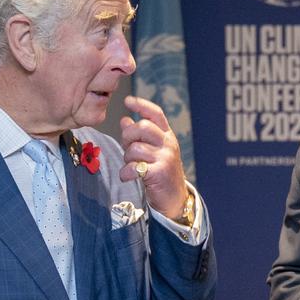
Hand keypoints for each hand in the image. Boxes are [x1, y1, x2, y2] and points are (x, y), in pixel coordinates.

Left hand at [120, 96, 187, 219]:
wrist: (174, 198)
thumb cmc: (159, 171)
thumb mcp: (152, 151)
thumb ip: (138, 136)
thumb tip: (125, 120)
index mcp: (167, 136)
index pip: (156, 114)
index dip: (142, 105)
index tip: (128, 100)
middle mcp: (168, 144)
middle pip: (143, 127)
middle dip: (128, 136)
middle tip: (126, 147)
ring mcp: (166, 158)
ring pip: (136, 148)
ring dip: (126, 158)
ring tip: (130, 165)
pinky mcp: (159, 173)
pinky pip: (134, 167)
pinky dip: (125, 172)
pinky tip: (127, 176)